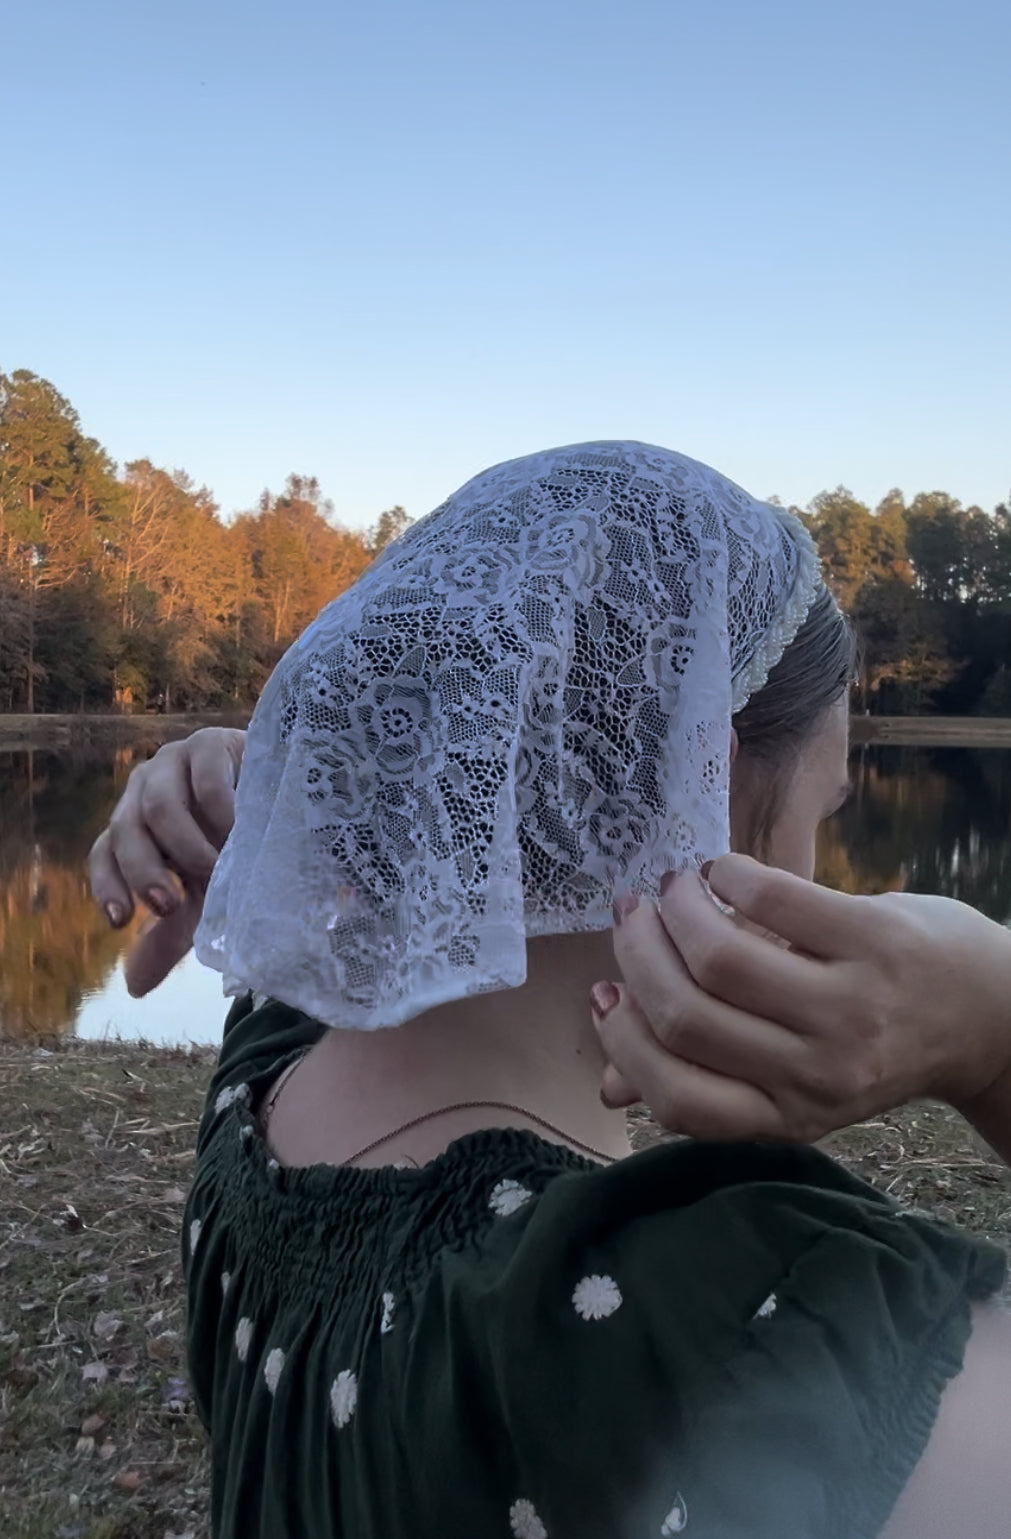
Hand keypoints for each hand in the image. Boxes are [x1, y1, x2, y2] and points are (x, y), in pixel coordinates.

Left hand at [88, 727, 245, 994]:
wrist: (289, 801)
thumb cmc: (239, 850)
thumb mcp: (204, 897)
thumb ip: (170, 934)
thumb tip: (134, 986)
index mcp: (136, 827)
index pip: (103, 854)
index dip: (108, 886)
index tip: (121, 920)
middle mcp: (145, 791)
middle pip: (125, 831)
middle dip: (144, 874)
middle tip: (172, 904)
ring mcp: (175, 762)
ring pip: (158, 806)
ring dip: (185, 847)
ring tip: (217, 869)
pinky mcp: (210, 744)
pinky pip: (204, 779)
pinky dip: (220, 812)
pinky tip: (240, 834)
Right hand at [593, 855, 1010, 1143]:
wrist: (988, 1014)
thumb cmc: (873, 1041)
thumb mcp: (794, 1079)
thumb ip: (706, 1079)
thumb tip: (606, 1086)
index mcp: (787, 1116)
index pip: (678, 1099)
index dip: (623, 1042)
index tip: (603, 991)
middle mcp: (817, 1074)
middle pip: (686, 1017)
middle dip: (638, 955)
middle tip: (630, 915)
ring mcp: (849, 1009)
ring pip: (721, 958)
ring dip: (676, 910)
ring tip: (671, 887)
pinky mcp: (874, 942)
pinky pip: (773, 900)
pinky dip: (727, 875)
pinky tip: (720, 870)